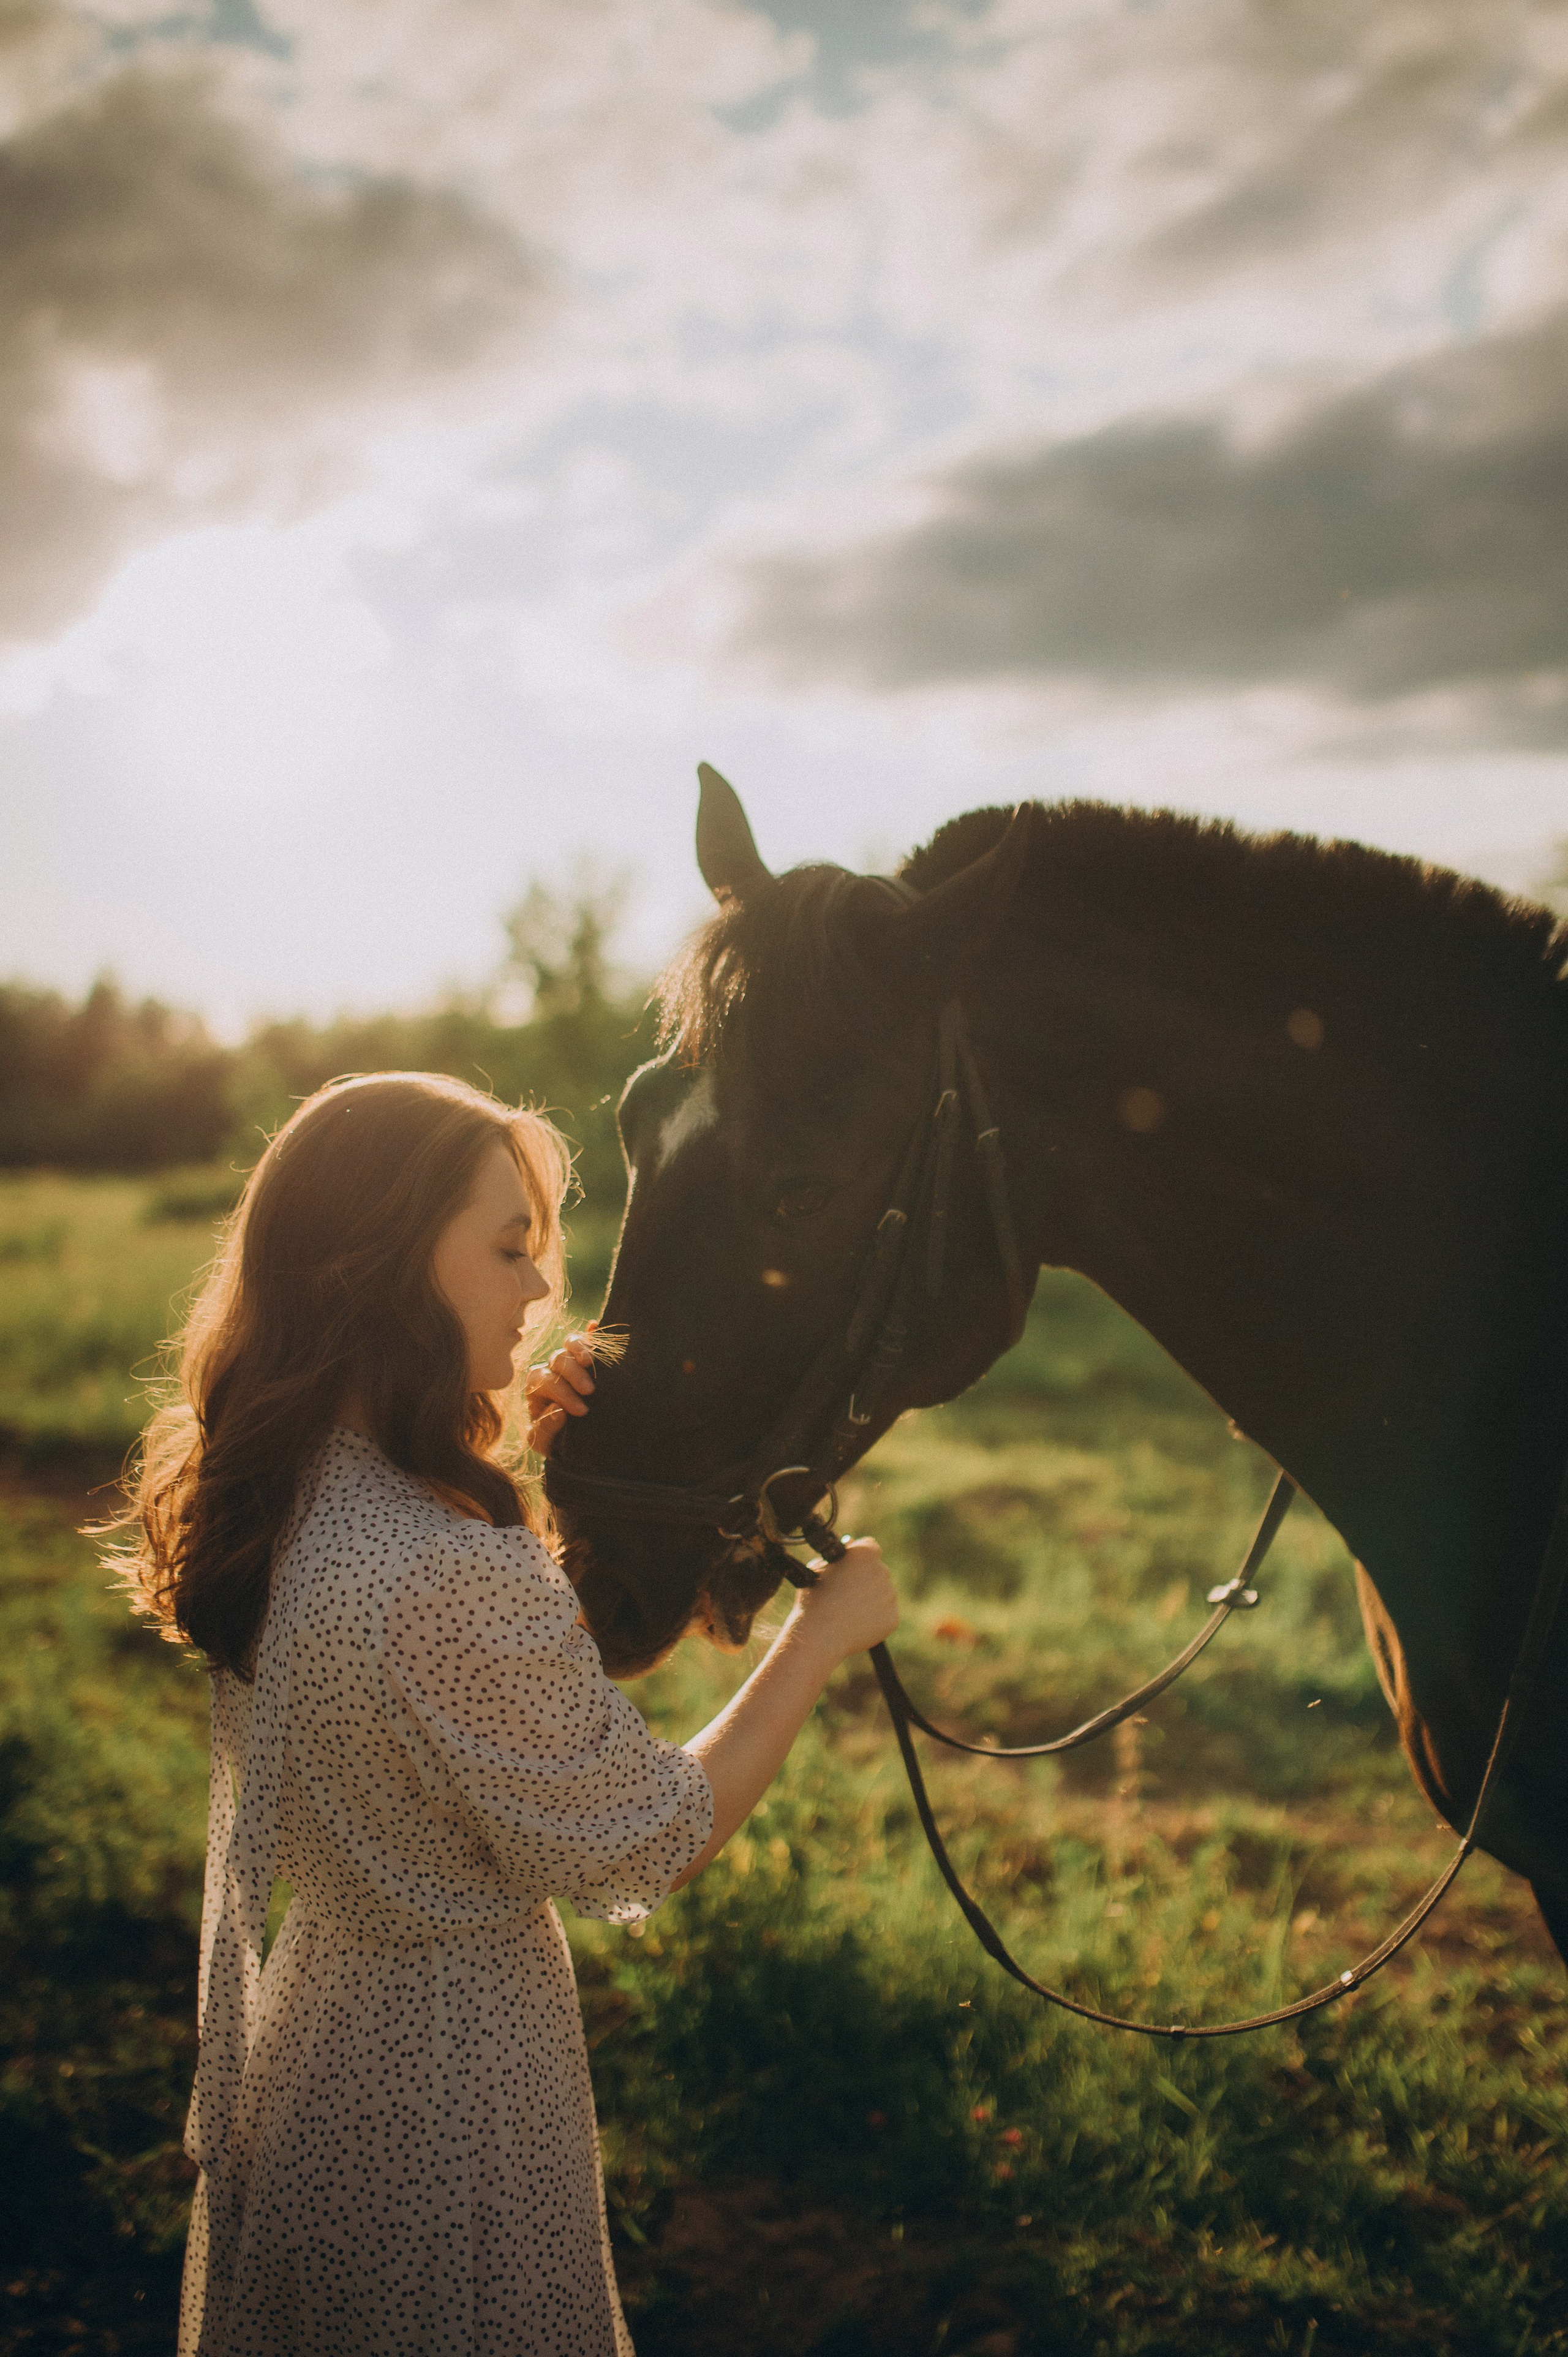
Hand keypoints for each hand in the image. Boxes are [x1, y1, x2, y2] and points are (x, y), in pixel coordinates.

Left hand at [525, 1330, 596, 1455]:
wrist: (571, 1439)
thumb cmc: (554, 1439)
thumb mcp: (543, 1442)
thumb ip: (545, 1430)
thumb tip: (558, 1412)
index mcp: (536, 1388)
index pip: (544, 1380)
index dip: (562, 1393)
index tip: (581, 1410)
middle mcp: (550, 1370)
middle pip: (557, 1359)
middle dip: (572, 1375)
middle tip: (589, 1391)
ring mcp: (567, 1362)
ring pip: (569, 1344)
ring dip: (580, 1351)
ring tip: (590, 1363)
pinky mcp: (584, 1357)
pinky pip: (583, 1339)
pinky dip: (588, 1334)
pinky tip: (594, 1326)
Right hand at [787, 1535, 898, 1665]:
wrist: (820, 1634)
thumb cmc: (814, 1599)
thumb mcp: (819, 1568)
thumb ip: (839, 1555)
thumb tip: (851, 1544)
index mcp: (865, 1553)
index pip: (871, 1547)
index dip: (859, 1558)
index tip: (850, 1568)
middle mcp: (882, 1571)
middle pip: (878, 1571)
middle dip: (866, 1580)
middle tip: (846, 1594)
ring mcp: (890, 1595)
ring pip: (883, 1593)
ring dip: (871, 1599)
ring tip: (848, 1612)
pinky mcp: (893, 1617)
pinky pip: (886, 1614)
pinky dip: (875, 1619)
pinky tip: (857, 1624)